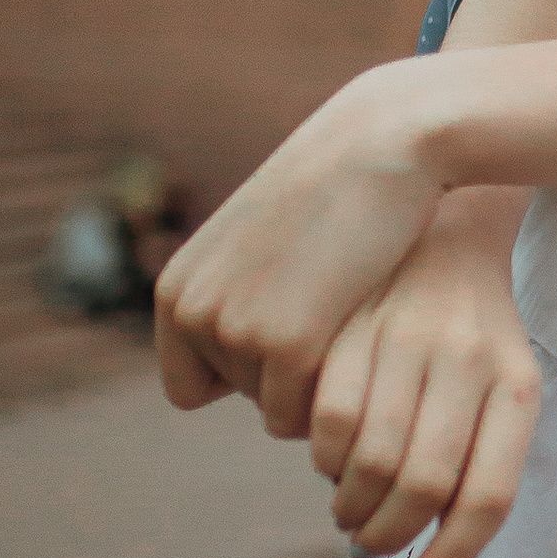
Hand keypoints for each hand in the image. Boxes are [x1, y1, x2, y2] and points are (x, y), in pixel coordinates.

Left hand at [154, 64, 445, 435]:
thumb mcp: (259, 244)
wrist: (381, 143)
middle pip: (239, 401)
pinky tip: (362, 336)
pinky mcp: (287, 342)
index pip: (187, 388)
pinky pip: (306, 414)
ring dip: (314, 381)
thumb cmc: (335, 192)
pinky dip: (336, 394)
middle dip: (284, 376)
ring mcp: (236, 330)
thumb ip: (237, 297)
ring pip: (274, 411)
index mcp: (174, 291)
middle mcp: (191, 314)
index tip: (288, 339)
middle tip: (332, 314)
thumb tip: (249, 359)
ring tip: (348, 312)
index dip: (239, 378)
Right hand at [310, 191, 542, 557]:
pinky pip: (326, 419)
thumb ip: (477, 461)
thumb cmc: (477, 335)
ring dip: (350, 507)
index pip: (486, 498)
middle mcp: (467, 363)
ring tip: (350, 512)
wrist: (445, 231)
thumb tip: (430, 553)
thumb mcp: (503, 386)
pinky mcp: (352, 327)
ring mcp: (406, 341)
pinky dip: (323, 459)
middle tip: (373, 546)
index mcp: (516, 387)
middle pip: (421, 487)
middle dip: (388, 538)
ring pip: (367, 460)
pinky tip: (331, 461)